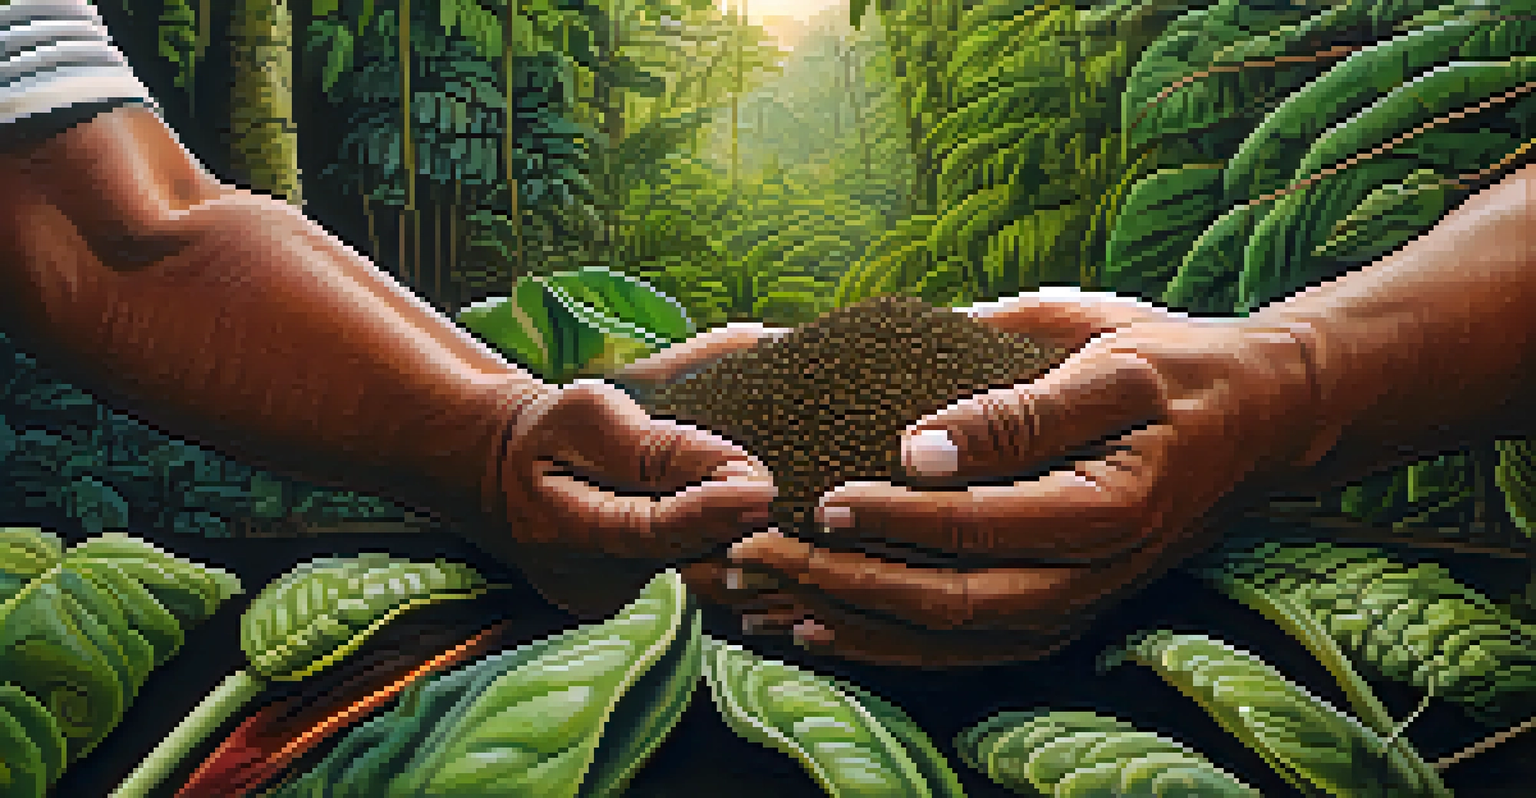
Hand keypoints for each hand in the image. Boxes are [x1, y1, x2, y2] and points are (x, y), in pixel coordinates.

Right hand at [478, 324, 789, 618]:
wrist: (500, 474)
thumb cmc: (546, 433)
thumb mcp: (589, 414)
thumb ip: (658, 446)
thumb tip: (735, 468)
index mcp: (563, 532)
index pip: (653, 530)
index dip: (712, 511)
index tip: (762, 489)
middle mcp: (587, 582)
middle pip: (682, 555)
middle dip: (733, 518)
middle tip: (769, 485)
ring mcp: (608, 599)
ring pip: (690, 564)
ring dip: (724, 528)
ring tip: (741, 492)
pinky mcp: (626, 600)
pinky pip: (682, 568)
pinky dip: (704, 538)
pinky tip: (710, 512)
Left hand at [719, 289, 1323, 666]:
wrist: (1259, 419)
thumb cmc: (1179, 370)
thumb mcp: (1108, 358)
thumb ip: (1015, 405)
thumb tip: (914, 443)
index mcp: (1105, 508)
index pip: (976, 526)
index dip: (890, 519)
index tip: (814, 499)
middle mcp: (1090, 576)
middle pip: (947, 603)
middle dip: (839, 586)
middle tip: (752, 560)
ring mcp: (1075, 604)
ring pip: (946, 640)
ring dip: (847, 626)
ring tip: (758, 605)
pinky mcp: (1060, 611)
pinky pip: (963, 647)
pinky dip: (886, 646)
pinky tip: (819, 632)